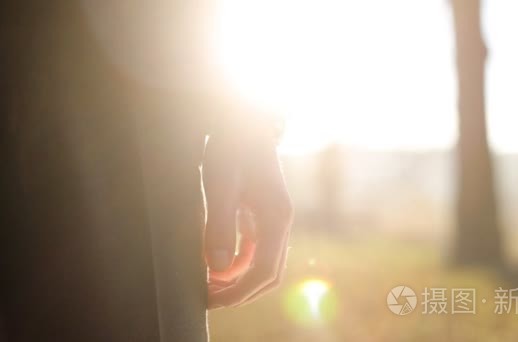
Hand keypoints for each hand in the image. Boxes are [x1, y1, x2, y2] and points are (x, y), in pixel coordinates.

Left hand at [203, 135, 292, 308]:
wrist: (242, 117)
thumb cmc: (231, 146)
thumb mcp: (221, 185)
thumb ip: (220, 226)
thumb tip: (219, 270)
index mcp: (276, 217)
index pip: (263, 270)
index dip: (238, 292)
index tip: (210, 300)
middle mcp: (280, 221)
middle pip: (268, 273)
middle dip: (240, 292)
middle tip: (208, 299)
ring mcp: (274, 217)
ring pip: (263, 262)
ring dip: (239, 279)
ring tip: (208, 284)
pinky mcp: (263, 212)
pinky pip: (256, 248)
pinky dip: (238, 261)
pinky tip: (216, 262)